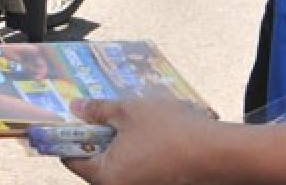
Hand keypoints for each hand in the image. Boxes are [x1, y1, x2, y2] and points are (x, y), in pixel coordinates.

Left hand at [63, 99, 219, 184]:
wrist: (215, 152)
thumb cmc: (169, 132)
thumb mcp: (128, 111)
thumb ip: (98, 111)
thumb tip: (77, 108)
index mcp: (106, 178)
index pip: (73, 160)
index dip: (70, 137)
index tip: (72, 120)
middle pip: (96, 164)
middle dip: (98, 138)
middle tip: (103, 114)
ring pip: (119, 164)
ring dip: (120, 143)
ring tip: (131, 119)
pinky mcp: (158, 183)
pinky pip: (137, 167)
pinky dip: (137, 150)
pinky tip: (150, 131)